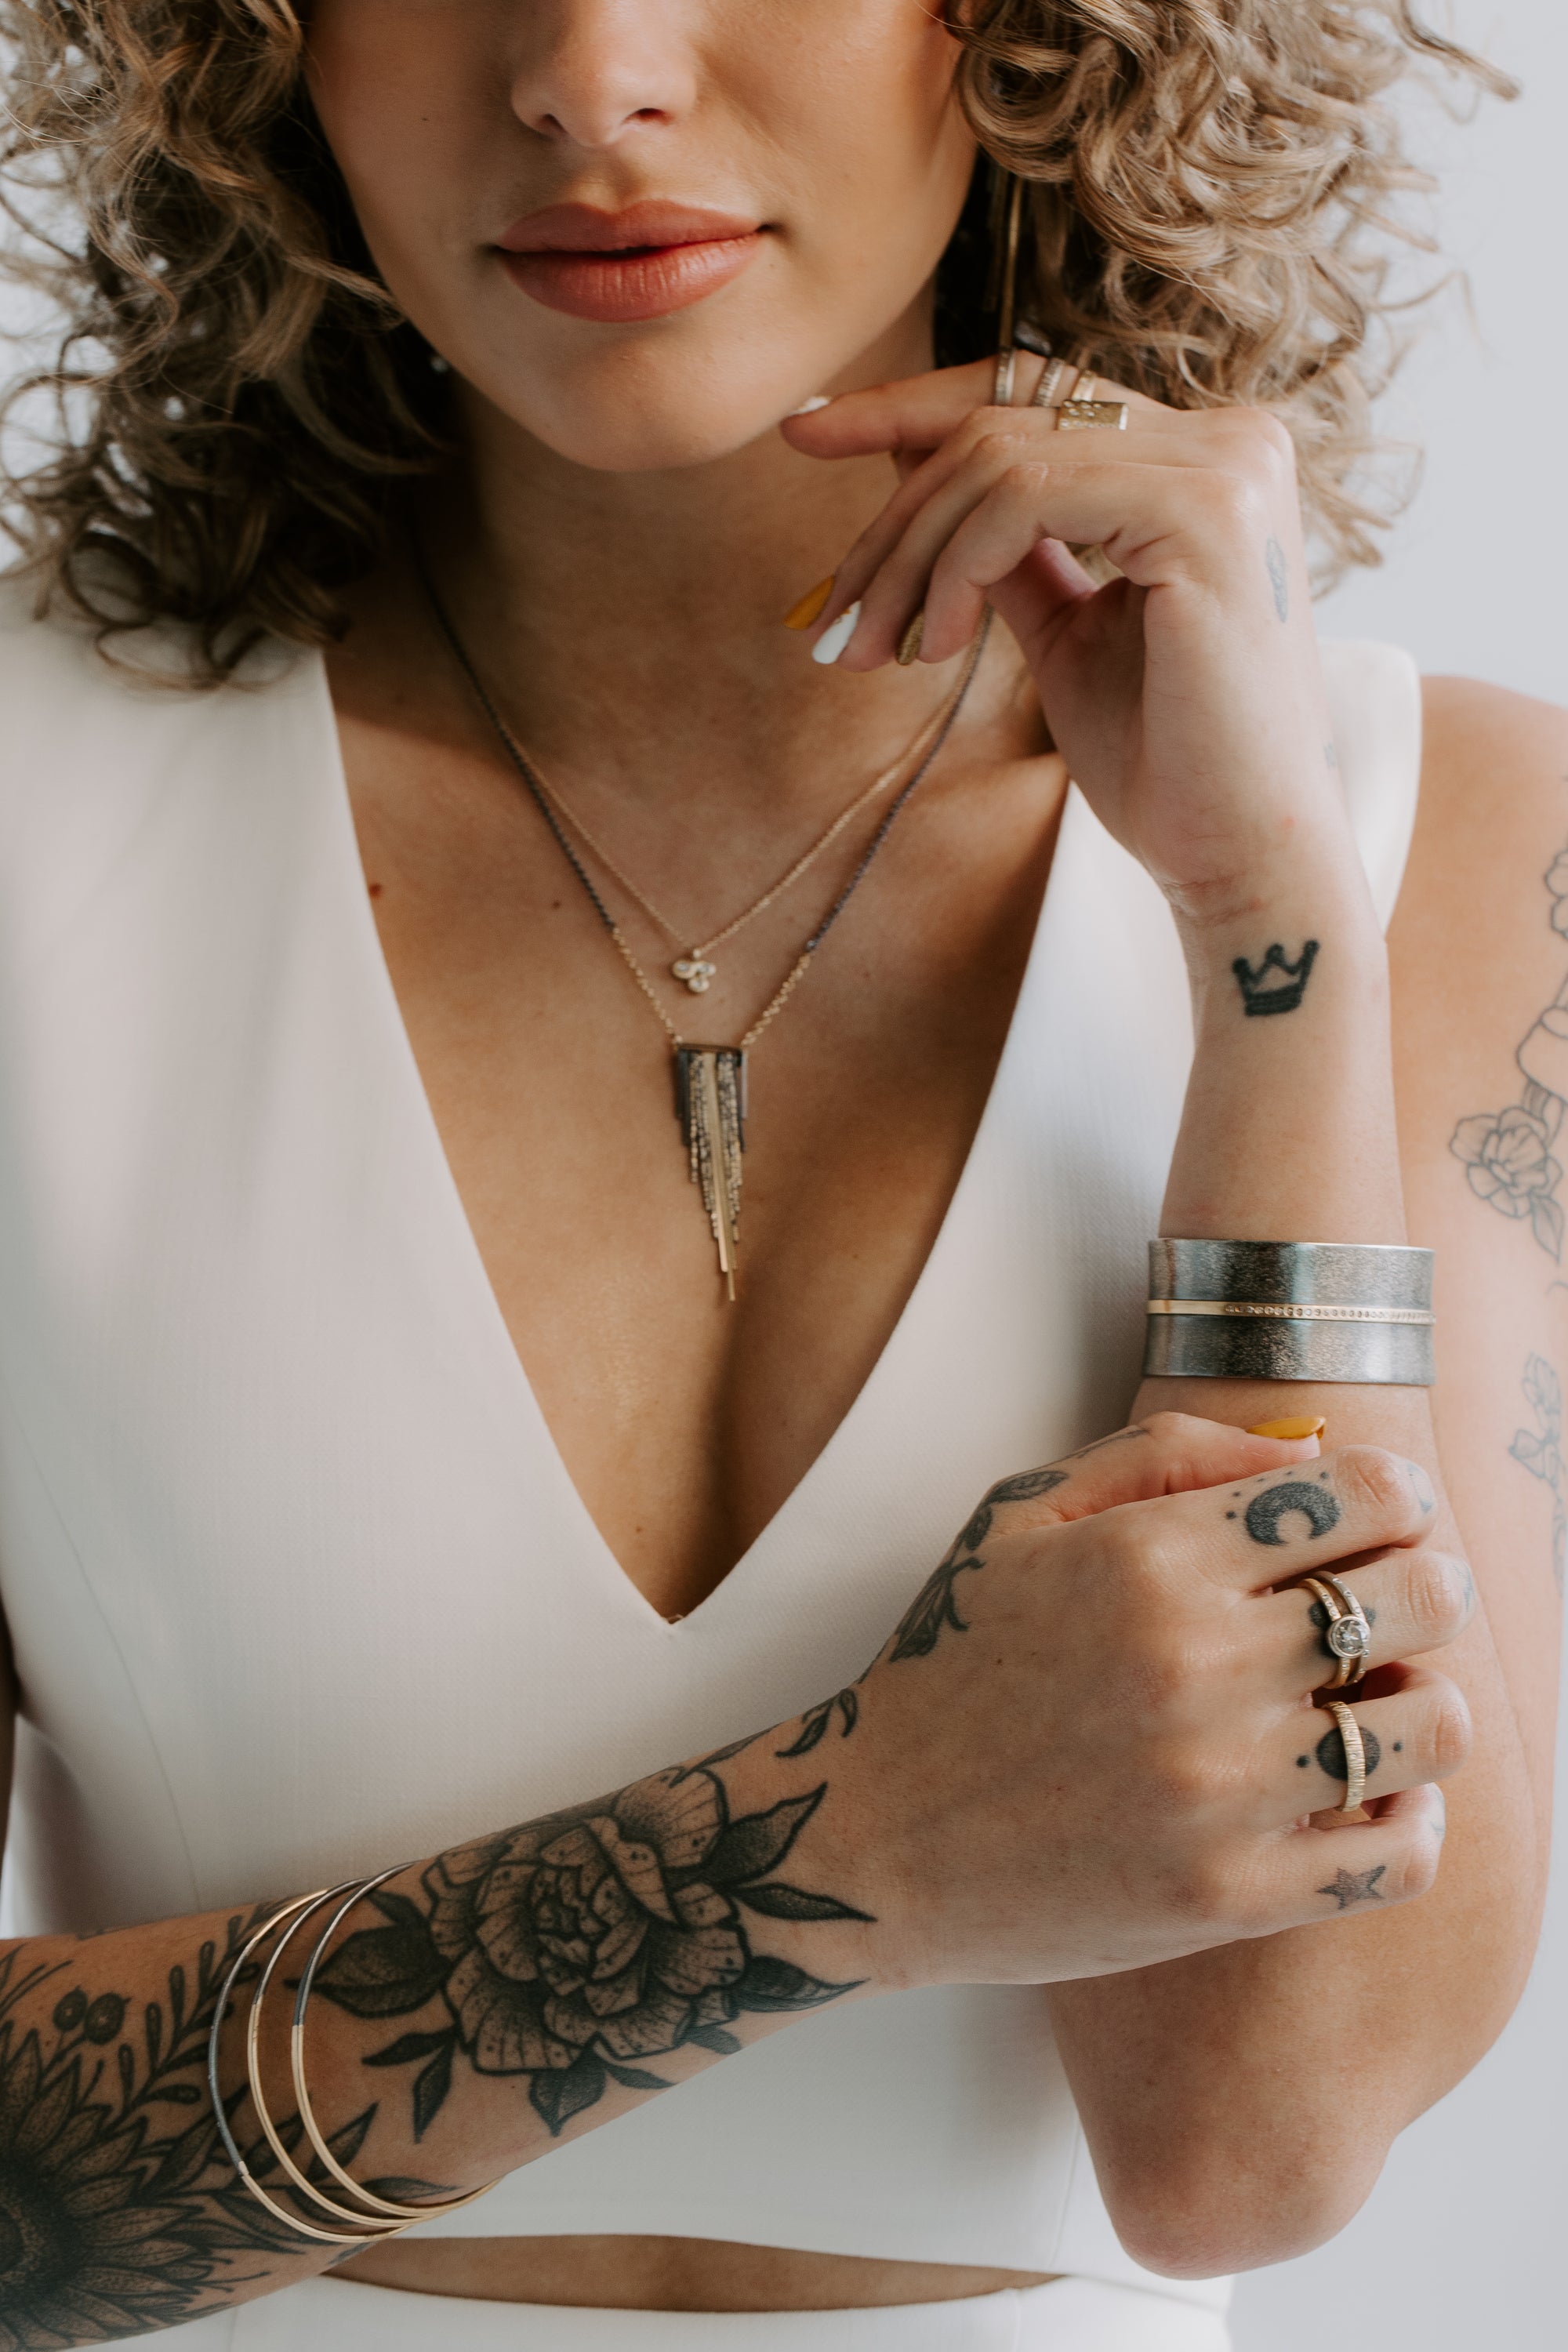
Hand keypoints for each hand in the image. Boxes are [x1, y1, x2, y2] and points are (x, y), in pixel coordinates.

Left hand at [783, 359, 1357, 922]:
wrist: (1239, 855)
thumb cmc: (1164, 761)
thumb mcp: (1062, 629)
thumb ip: (1001, 543)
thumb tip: (906, 463)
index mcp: (1201, 458)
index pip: (1032, 390)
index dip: (910, 407)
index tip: (807, 430)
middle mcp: (1229, 438)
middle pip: (1001, 420)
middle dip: (892, 520)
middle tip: (830, 618)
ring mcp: (1224, 466)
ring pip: (998, 458)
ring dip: (909, 559)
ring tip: (874, 650)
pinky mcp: (1204, 510)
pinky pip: (1023, 498)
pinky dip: (955, 568)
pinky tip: (937, 645)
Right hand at [832, 1414, 1469, 1988]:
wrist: (875, 1838)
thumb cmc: (954, 1662)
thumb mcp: (1023, 1514)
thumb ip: (1168, 1453)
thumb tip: (1313, 1452)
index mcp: (1153, 1557)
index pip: (1369, 1494)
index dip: (1395, 1498)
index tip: (1377, 1521)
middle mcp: (1200, 1665)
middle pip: (1427, 1597)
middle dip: (1422, 1586)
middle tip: (1379, 1607)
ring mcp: (1223, 1790)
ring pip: (1433, 1724)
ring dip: (1418, 1700)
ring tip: (1367, 1701)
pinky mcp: (1234, 1896)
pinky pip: (1402, 1854)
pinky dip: (1411, 1816)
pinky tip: (1364, 1791)